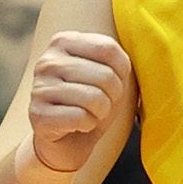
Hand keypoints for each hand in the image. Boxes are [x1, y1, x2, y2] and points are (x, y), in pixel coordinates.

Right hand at [26, 27, 133, 176]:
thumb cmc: (92, 103)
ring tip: (90, 113)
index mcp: (64, 42)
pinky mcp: (38, 114)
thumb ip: (119, 58)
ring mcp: (39, 87)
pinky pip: (80, 118)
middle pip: (105, 75)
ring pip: (94, 98)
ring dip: (101, 112)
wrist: (67, 141)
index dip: (123, 71)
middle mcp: (47, 61)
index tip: (114, 82)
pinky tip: (77, 125)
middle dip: (113, 96)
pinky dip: (88, 125)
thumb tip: (144, 50)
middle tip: (102, 104)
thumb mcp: (109, 74)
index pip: (108, 48)